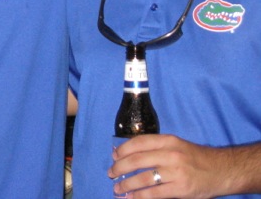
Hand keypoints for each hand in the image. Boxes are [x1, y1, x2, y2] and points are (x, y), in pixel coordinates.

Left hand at [109, 134, 227, 198]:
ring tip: (117, 188)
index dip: (123, 149)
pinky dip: (140, 196)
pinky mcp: (181, 189)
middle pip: (137, 160)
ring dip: (126, 184)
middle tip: (111, 173)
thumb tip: (125, 152)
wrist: (222, 170)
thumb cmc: (195, 158)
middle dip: (120, 168)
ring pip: (143, 178)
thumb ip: (155, 147)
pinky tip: (131, 198)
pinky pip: (154, 193)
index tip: (114, 156)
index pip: (139, 142)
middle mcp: (171, 154)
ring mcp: (176, 172)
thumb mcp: (176, 145)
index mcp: (168, 141)